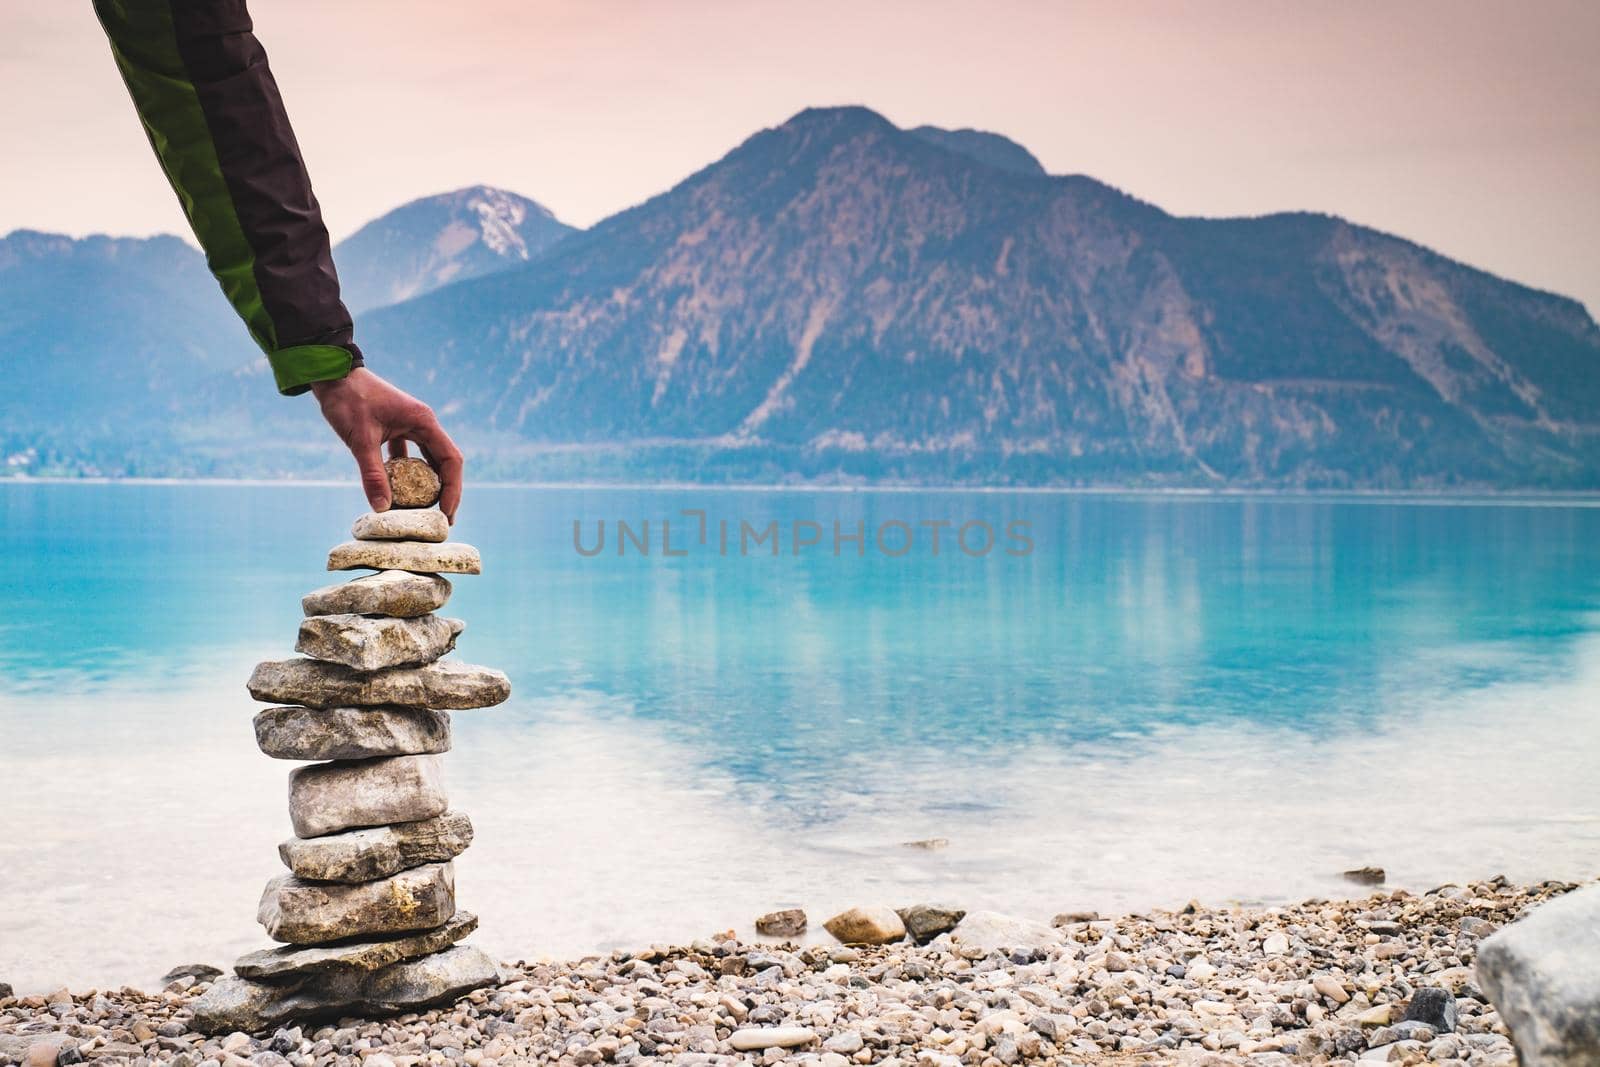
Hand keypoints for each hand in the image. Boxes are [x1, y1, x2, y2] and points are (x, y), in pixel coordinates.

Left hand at [310, 368, 463, 522]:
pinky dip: (405, 474)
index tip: (446, 514)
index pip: (450, 460)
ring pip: (427, 460)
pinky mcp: (396, 427)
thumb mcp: (360, 440)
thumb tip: (382, 508)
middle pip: (444, 462)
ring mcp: (410, 425)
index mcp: (423, 422)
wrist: (332, 375)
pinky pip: (408, 455)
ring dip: (427, 483)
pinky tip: (397, 491)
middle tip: (441, 519)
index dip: (453, 489)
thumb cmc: (348, 400)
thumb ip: (372, 474)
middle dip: (445, 491)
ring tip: (423, 509)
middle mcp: (422, 424)